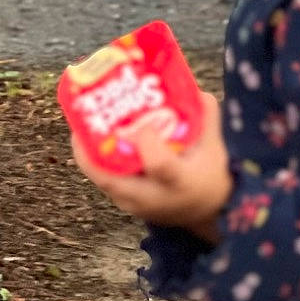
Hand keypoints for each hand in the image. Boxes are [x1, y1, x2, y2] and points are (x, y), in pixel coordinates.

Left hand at [71, 91, 233, 240]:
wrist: (206, 210)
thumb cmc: (210, 175)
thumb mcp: (215, 147)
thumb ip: (206, 117)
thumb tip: (192, 90)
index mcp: (179, 182)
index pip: (158, 165)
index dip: (147, 141)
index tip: (145, 122)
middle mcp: (153, 198)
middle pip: (110, 179)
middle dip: (91, 148)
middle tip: (85, 117)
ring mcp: (136, 205)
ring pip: (102, 179)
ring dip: (89, 152)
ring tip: (84, 122)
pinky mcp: (126, 204)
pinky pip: (104, 181)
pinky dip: (97, 160)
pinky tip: (95, 137)